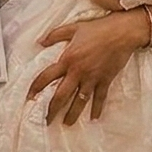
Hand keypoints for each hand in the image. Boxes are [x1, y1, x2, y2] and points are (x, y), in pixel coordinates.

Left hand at [30, 13, 146, 125]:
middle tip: (47, 120)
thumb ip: (55, 35)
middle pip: (61, 95)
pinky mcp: (105, 80)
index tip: (29, 97)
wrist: (122, 33)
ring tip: (66, 124)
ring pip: (79, 101)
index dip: (36, 88)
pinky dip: (97, 109)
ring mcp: (92, 78)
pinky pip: (100, 98)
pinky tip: (94, 118)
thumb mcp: (73, 28)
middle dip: (52, 110)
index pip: (46, 77)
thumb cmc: (98, 29)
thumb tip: (40, 41)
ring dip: (72, 114)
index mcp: (68, 59)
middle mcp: (78, 72)